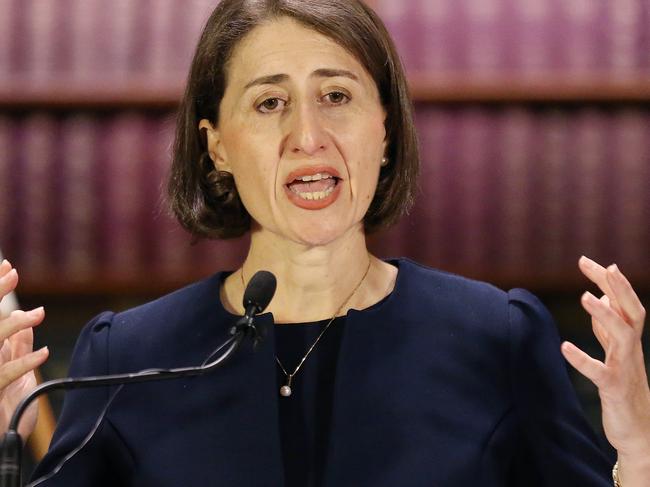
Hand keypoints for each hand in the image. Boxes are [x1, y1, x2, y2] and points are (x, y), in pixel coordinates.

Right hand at [0, 259, 48, 438]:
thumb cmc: (4, 402)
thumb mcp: (14, 367)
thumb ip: (18, 343)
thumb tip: (28, 316)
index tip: (7, 265)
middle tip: (12, 272)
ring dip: (14, 326)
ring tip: (36, 314)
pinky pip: (4, 375)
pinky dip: (24, 363)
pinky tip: (42, 354)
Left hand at [561, 256, 649, 460]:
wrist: (640, 430)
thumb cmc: (625, 386)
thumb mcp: (616, 352)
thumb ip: (608, 326)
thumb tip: (603, 298)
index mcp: (629, 339)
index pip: (622, 303)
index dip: (607, 282)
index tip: (586, 260)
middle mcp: (631, 350)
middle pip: (632, 312)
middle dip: (620, 288)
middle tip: (606, 267)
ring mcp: (625, 368)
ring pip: (623, 336)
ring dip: (606, 315)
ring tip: (585, 297)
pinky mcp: (614, 388)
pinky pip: (600, 373)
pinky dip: (583, 359)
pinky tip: (565, 347)